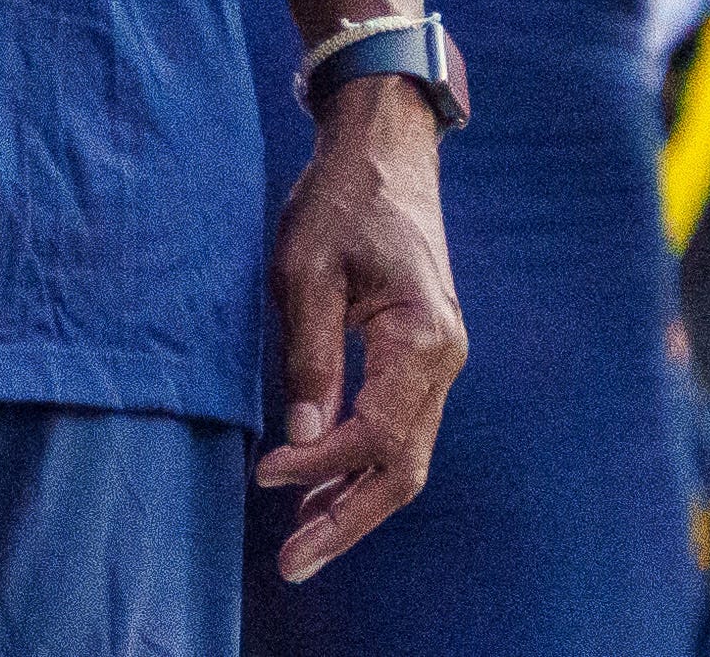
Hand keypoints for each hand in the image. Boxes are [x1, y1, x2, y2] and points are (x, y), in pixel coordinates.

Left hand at [257, 76, 465, 578]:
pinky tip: (322, 490)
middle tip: (293, 562)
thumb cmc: (341, 198)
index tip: (265, 477)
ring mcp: (440, 361)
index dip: (320, 465)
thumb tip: (298, 437)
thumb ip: (309, 353)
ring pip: (405, 457)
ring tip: (301, 543)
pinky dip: (362, 466)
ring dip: (354, 502)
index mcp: (423, 336)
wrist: (385, 148)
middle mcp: (445, 358)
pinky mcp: (422, 357)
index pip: (375, 432)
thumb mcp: (306, 266)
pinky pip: (400, 430)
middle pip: (403, 467)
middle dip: (347, 518)